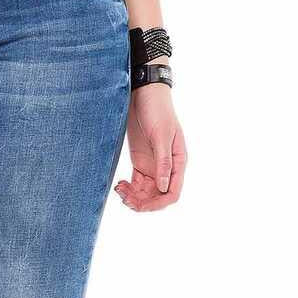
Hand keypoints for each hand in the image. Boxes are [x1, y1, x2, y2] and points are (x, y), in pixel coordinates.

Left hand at [115, 83, 185, 212]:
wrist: (143, 93)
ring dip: (133, 196)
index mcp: (178, 161)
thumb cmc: (156, 109)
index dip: (158, 203)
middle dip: (142, 202)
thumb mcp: (161, 136)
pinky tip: (119, 186)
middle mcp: (167, 167)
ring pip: (145, 192)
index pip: (172, 192)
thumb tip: (164, 187)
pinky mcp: (140, 161)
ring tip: (120, 190)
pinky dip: (128, 189)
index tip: (140, 205)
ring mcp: (153, 165)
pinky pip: (136, 184)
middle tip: (125, 198)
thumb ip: (163, 162)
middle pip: (157, 196)